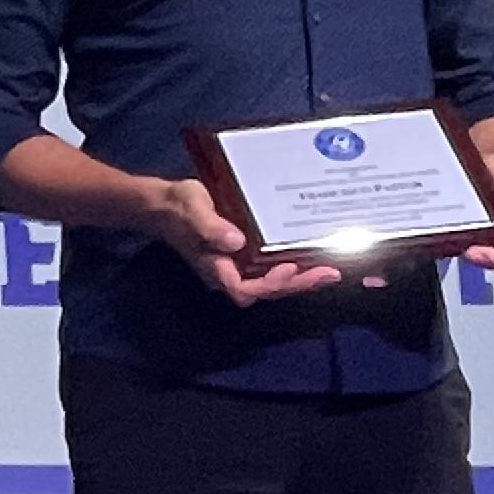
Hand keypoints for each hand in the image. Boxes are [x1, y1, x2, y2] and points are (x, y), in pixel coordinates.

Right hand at [145, 176, 343, 304]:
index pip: (244, 289)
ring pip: (272, 281)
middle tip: (329, 273)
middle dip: (298, 284)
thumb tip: (237, 242)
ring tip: (329, 268)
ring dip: (300, 278)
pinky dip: (293, 265)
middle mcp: (229, 271)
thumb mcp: (192, 209)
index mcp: (215, 266)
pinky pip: (270, 267)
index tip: (289, 267)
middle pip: (266, 289)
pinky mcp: (243, 255)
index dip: (270, 284)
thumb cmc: (177, 207)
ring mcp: (236, 265)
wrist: (164, 204)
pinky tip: (311, 254)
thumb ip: (211, 227)